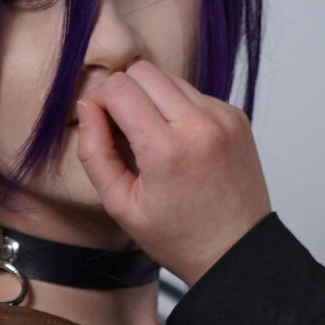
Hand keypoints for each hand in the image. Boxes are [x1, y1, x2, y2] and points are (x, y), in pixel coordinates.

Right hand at [74, 60, 271, 284]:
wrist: (238, 252)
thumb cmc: (179, 237)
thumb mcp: (121, 206)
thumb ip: (94, 153)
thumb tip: (86, 107)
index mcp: (167, 151)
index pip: (119, 88)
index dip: (100, 101)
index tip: (101, 125)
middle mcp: (199, 125)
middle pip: (143, 71)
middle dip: (124, 94)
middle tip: (124, 130)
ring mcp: (223, 117)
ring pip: (169, 78)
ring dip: (152, 99)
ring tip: (153, 140)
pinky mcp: (236, 116)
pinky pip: (194, 94)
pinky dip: (179, 110)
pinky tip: (180, 144)